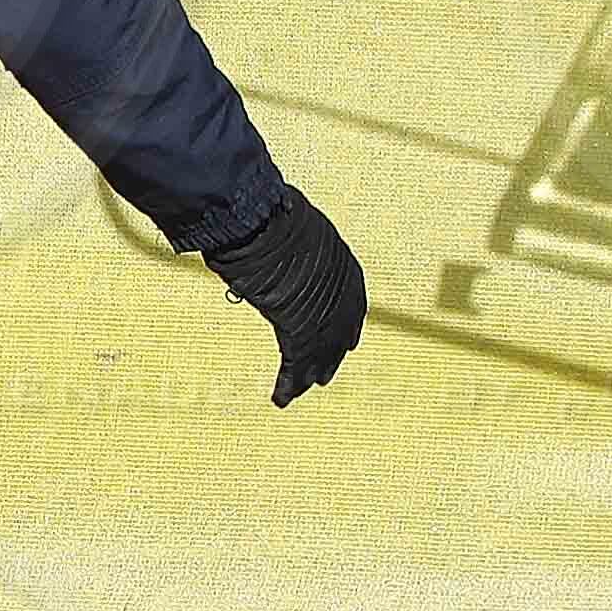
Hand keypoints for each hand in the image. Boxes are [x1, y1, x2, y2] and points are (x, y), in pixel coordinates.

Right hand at [208, 188, 367, 405]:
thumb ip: (286, 236)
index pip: (351, 299)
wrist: (259, 219)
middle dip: (330, 356)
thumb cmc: (263, 211)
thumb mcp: (285, 221)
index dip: (347, 324)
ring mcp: (323, 311)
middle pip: (339, 332)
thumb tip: (265, 226)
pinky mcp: (300, 330)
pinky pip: (296, 366)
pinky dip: (288, 385)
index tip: (347, 342)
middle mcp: (340, 289)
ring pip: (320, 354)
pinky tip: (280, 399)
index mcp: (341, 260)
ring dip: (309, 375)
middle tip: (323, 377)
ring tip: (300, 392)